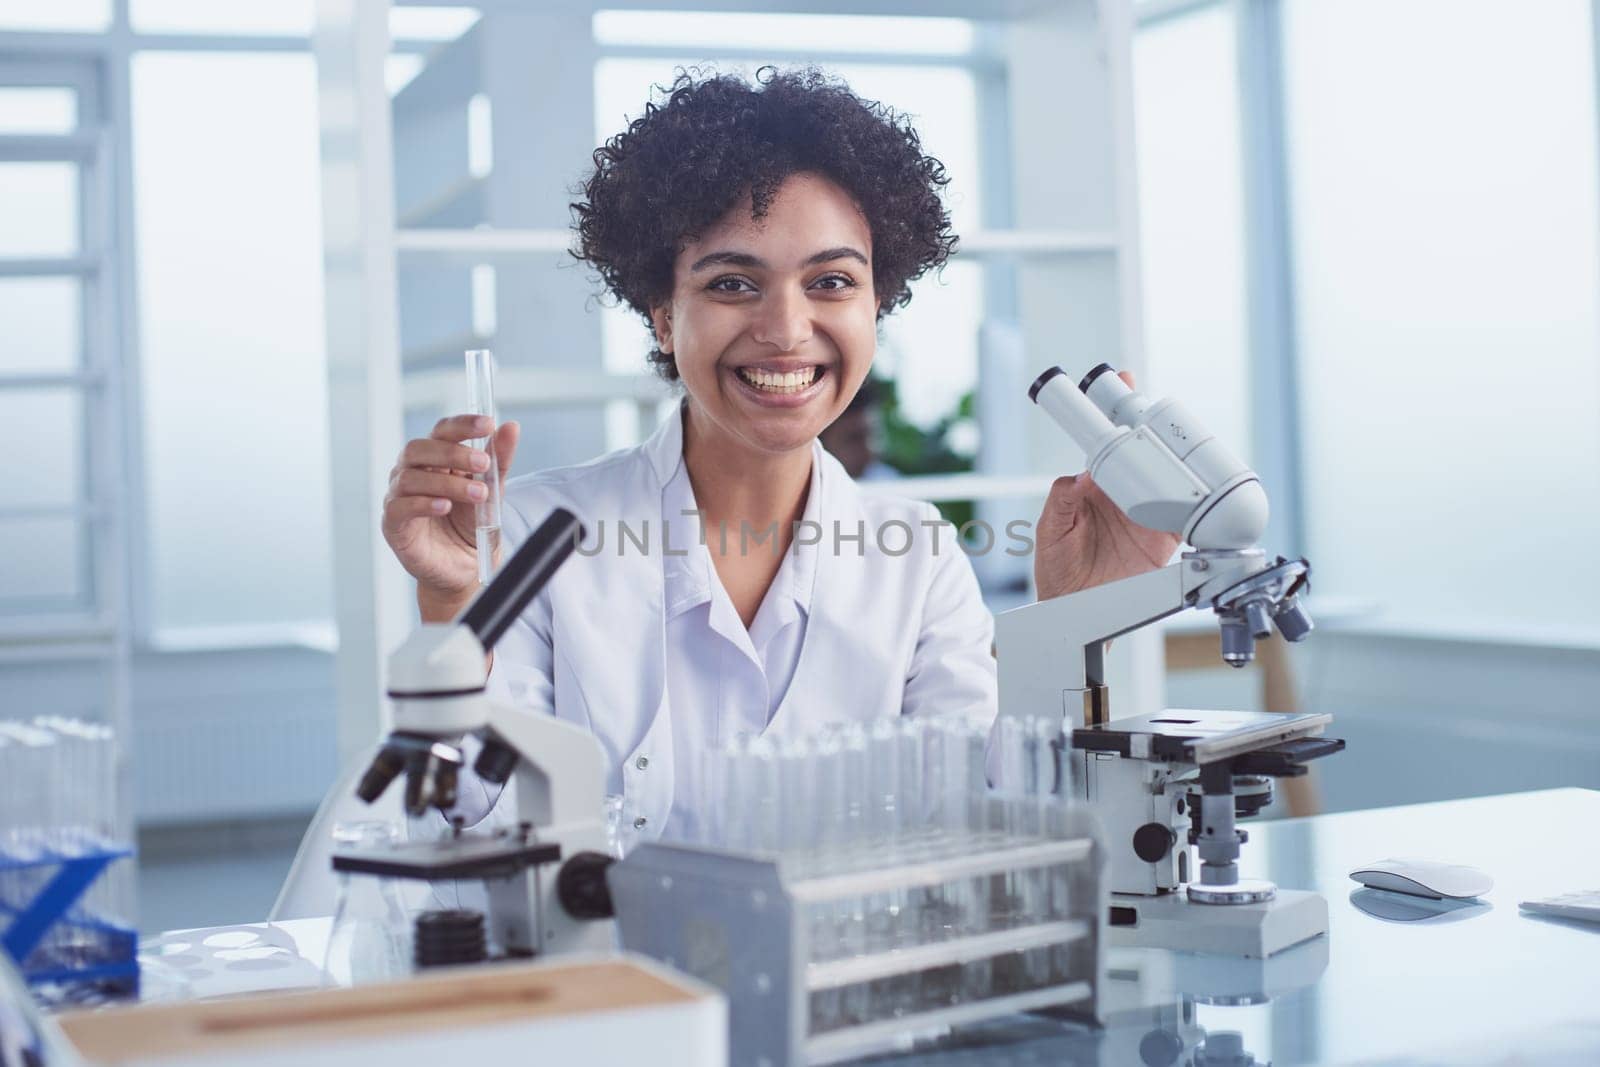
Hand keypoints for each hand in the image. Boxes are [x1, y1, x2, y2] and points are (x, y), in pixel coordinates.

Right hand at [382, 415, 519, 619]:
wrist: (464, 567)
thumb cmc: (469, 525)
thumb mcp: (491, 490)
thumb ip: (499, 461)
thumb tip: (511, 427)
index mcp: (434, 459)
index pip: (442, 431)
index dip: (462, 425)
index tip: (487, 424)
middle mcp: (411, 472)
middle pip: (420, 449)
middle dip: (454, 453)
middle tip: (483, 463)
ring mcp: (398, 497)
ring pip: (411, 477)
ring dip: (448, 483)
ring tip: (478, 494)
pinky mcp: (393, 524)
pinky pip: (400, 507)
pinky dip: (424, 504)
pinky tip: (445, 506)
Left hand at [1033, 372, 1181, 599]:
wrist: (1075, 611)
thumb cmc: (1058, 572)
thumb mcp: (1049, 532)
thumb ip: (1061, 502)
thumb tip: (1078, 476)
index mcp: (1094, 486)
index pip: (1107, 442)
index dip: (1115, 412)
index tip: (1124, 381)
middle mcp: (1124, 494)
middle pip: (1146, 452)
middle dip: (1156, 426)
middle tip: (1163, 408)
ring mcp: (1147, 513)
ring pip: (1171, 477)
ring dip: (1182, 461)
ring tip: (1189, 444)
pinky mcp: (1165, 537)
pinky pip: (1187, 514)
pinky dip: (1198, 503)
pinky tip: (1203, 490)